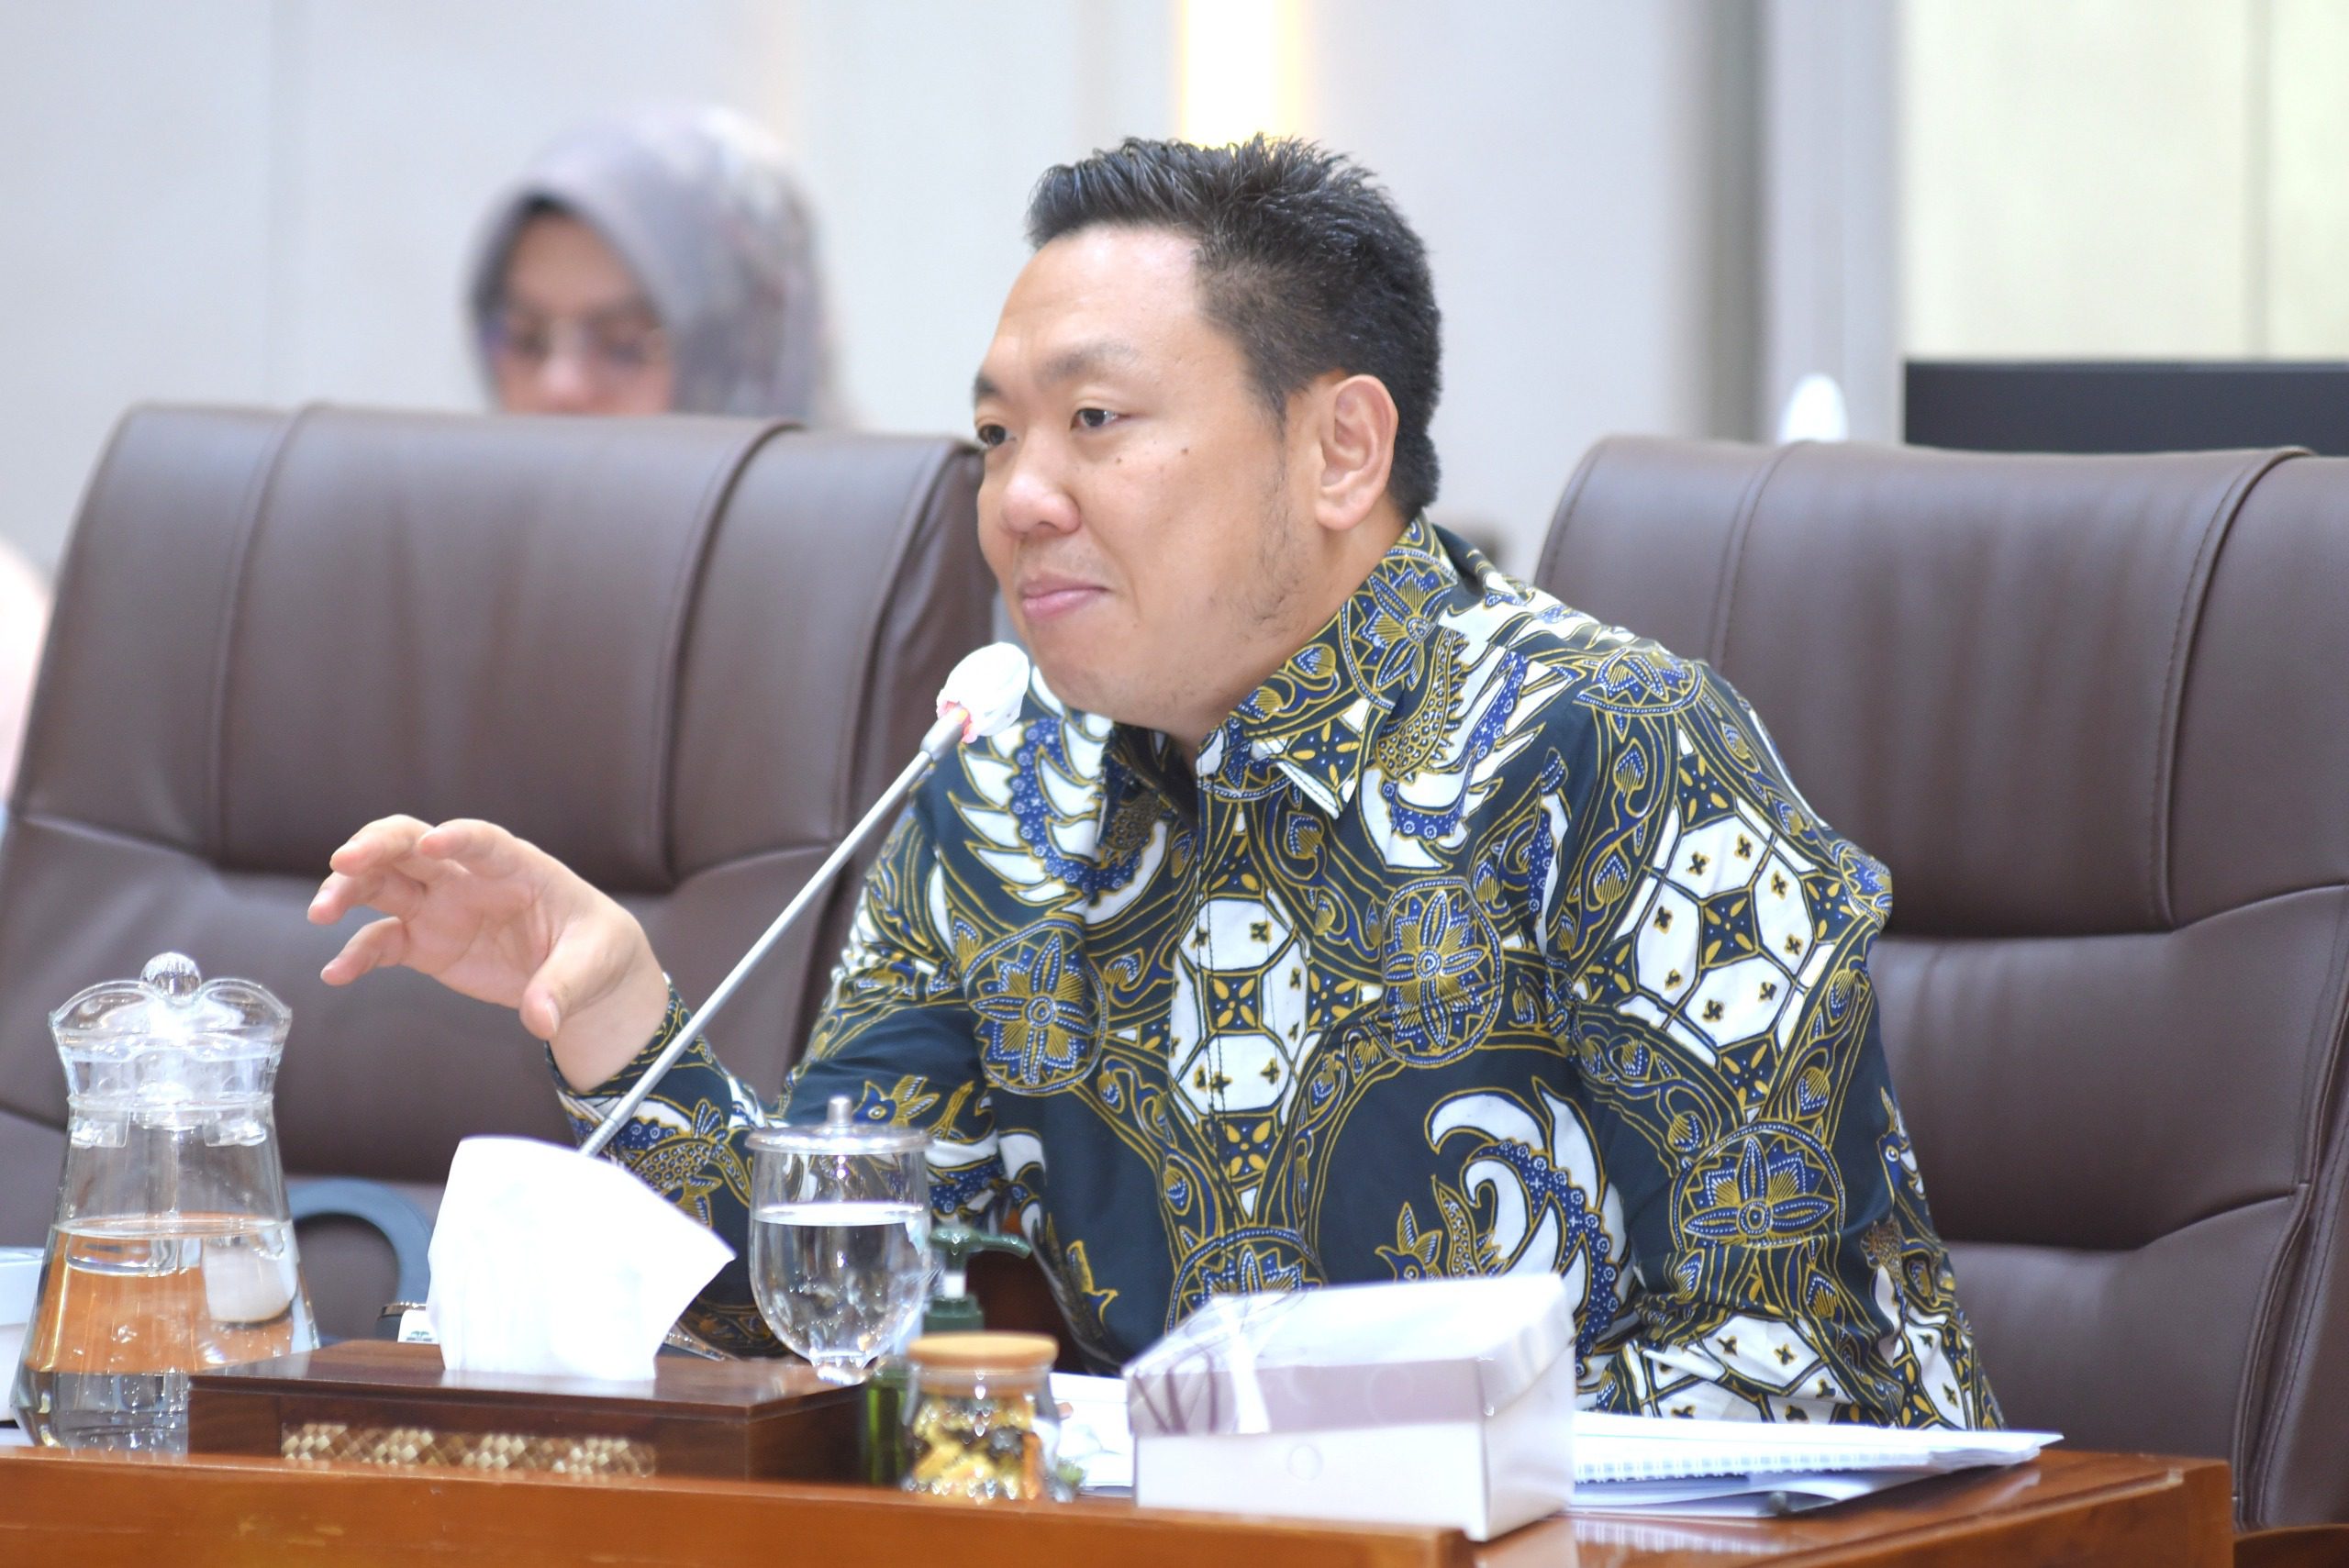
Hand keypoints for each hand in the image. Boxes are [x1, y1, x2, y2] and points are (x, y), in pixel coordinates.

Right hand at [308, 816, 670, 1091]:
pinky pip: (382, 943)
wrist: (580, 972)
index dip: (459, 838)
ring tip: (320, 913)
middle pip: (411, 846)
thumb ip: (563, 987)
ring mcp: (440, 907)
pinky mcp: (424, 943)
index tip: (433, 841)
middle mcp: (467, 877)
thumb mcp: (592, 964)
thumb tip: (542, 1020)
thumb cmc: (593, 949)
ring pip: (382, 884)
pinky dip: (356, 955)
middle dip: (375, 846)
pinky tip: (336, 974)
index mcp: (517, 866)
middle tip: (343, 861)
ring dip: (348, 890)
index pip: (483, 841)